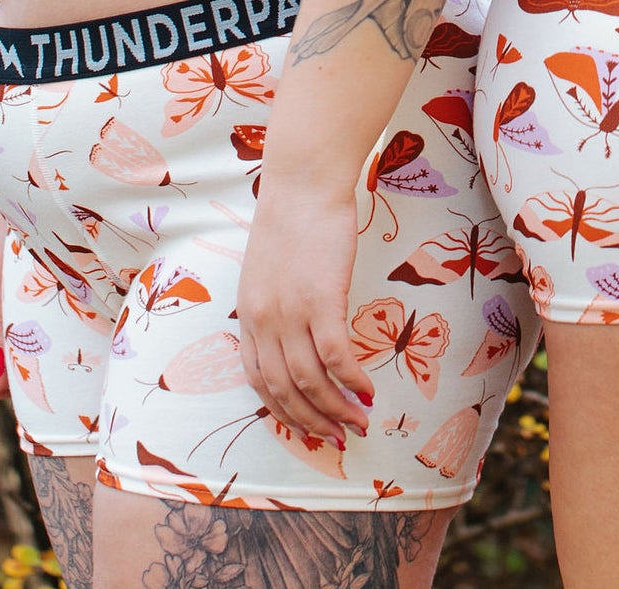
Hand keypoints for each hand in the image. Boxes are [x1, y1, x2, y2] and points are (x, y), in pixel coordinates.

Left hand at [236, 184, 374, 447]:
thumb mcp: (267, 267)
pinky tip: (369, 389)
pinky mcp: (321, 300)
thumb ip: (274, 301)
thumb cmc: (292, 216)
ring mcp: (291, 312)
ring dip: (336, 409)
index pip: (257, 380)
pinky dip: (353, 380)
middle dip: (312, 421)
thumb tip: (295, 329)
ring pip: (310, 381)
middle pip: (283, 390)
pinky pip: (336, 356)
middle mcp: (263, 320)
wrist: (304, 181)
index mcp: (248, 314)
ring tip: (360, 422)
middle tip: (338, 437)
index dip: (282, 410)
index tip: (306, 424)